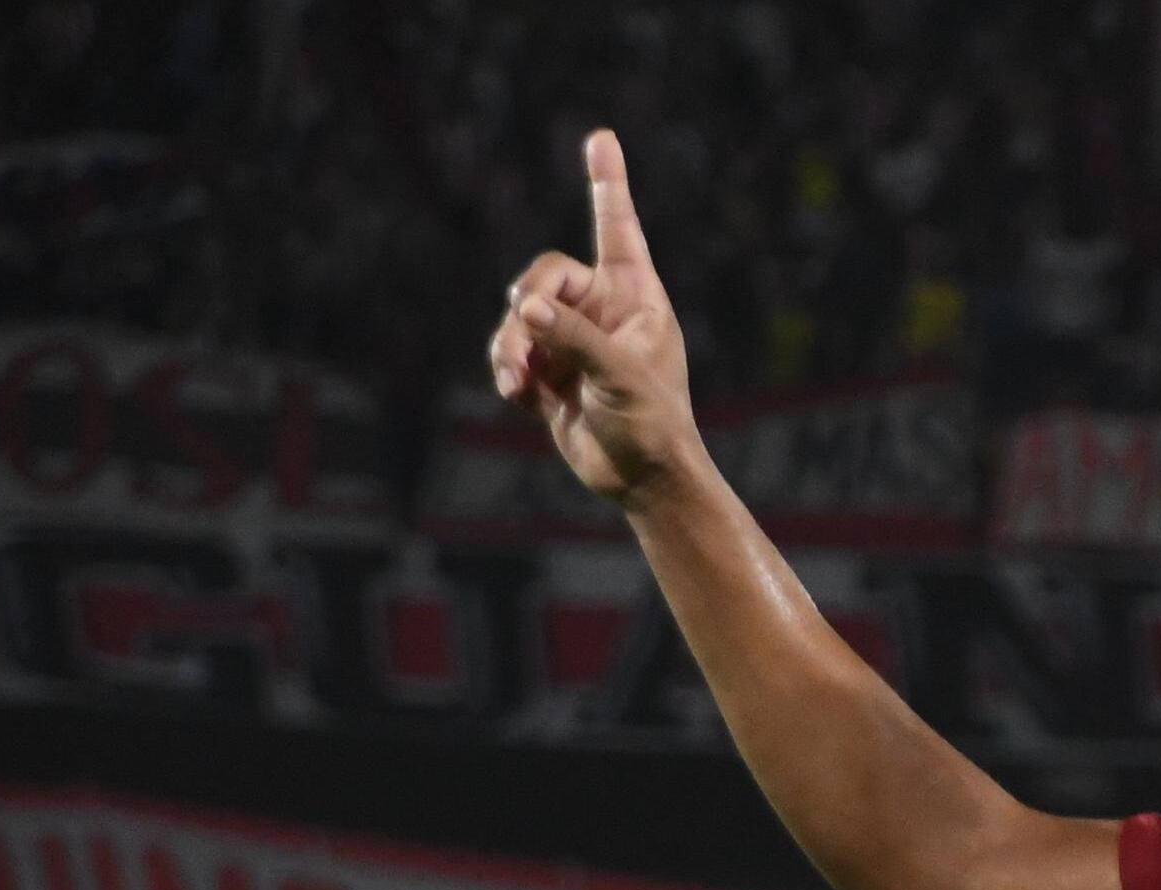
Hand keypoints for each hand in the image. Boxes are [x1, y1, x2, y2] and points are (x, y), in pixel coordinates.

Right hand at [487, 129, 706, 509]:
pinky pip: (512, 351)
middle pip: (544, 275)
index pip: (618, 228)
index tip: (601, 138)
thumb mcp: (620, 376)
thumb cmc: (652, 424)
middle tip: (527, 331)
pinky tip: (519, 393)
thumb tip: (524, 309)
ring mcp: (573, 339)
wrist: (642, 479)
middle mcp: (603, 310)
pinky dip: (508, 368)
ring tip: (519, 379)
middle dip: (529, 303)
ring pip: (519, 317)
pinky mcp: (550, 371)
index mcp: (636, 296)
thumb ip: (572, 338)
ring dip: (511, 344)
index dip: (606, 184)